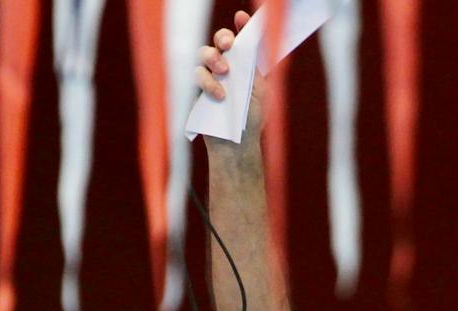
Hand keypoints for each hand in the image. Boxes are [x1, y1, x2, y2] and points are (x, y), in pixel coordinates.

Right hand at [195, 10, 266, 143]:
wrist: (237, 146)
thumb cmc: (252, 121)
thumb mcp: (261, 93)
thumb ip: (256, 70)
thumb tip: (254, 45)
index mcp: (245, 66)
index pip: (242, 41)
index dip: (242, 27)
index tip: (242, 18)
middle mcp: (227, 68)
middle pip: (219, 41)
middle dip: (222, 37)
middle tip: (228, 44)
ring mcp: (210, 77)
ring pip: (204, 54)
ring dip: (213, 59)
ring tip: (224, 72)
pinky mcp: (197, 90)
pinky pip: (196, 75)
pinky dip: (208, 82)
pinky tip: (219, 95)